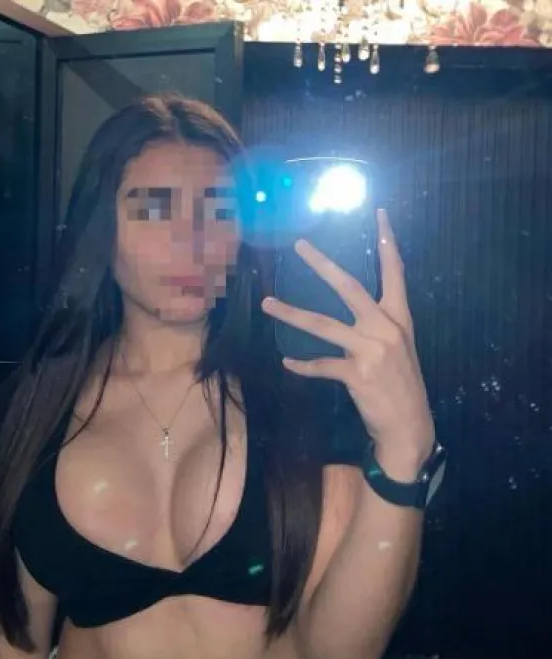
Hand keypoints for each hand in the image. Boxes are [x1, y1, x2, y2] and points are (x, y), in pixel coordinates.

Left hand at [261, 209, 434, 469]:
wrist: (410, 425)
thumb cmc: (402, 385)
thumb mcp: (399, 348)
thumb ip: (379, 326)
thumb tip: (354, 312)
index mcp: (400, 317)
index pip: (395, 272)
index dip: (388, 241)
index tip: (379, 213)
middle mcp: (386, 327)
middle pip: (350, 287)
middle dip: (322, 264)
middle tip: (299, 245)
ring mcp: (371, 350)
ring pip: (323, 325)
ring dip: (292, 313)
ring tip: (267, 303)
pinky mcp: (357, 374)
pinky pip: (321, 366)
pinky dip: (303, 365)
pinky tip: (287, 362)